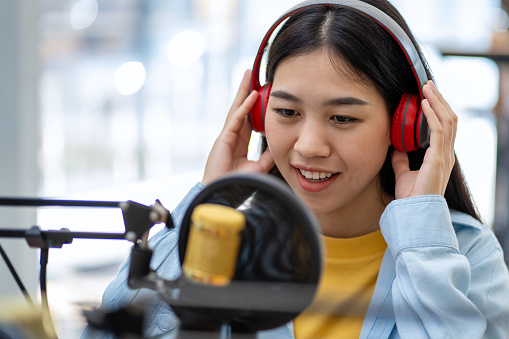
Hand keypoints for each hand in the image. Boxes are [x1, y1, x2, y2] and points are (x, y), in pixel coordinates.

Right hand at [202, 70, 274, 184]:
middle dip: (245, 91)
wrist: (225, 194)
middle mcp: (232, 136)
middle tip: (251, 74)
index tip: (260, 92)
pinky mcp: (224, 138)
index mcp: (239, 142)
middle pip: (240, 108)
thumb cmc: (238, 184)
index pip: (247, 118)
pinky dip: (245, 106)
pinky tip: (253, 95)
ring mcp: (227, 136)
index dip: (253, 105)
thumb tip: (281, 144)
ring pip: (237, 108)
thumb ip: (268, 155)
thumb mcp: (259, 166)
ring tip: (249, 75)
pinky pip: (236, 119)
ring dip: (244, 91)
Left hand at [392, 81, 456, 198]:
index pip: (445, 126)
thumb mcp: (404, 173)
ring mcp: (444, 156)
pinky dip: (433, 115)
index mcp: (440, 156)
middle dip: (439, 100)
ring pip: (447, 120)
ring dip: (437, 102)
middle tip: (429, 85)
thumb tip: (395, 147)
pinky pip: (440, 131)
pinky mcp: (438, 159)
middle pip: (449, 119)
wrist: (413, 212)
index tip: (428, 95)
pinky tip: (425, 104)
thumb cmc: (411, 197)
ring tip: (427, 88)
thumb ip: (401, 159)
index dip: (438, 109)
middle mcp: (446, 154)